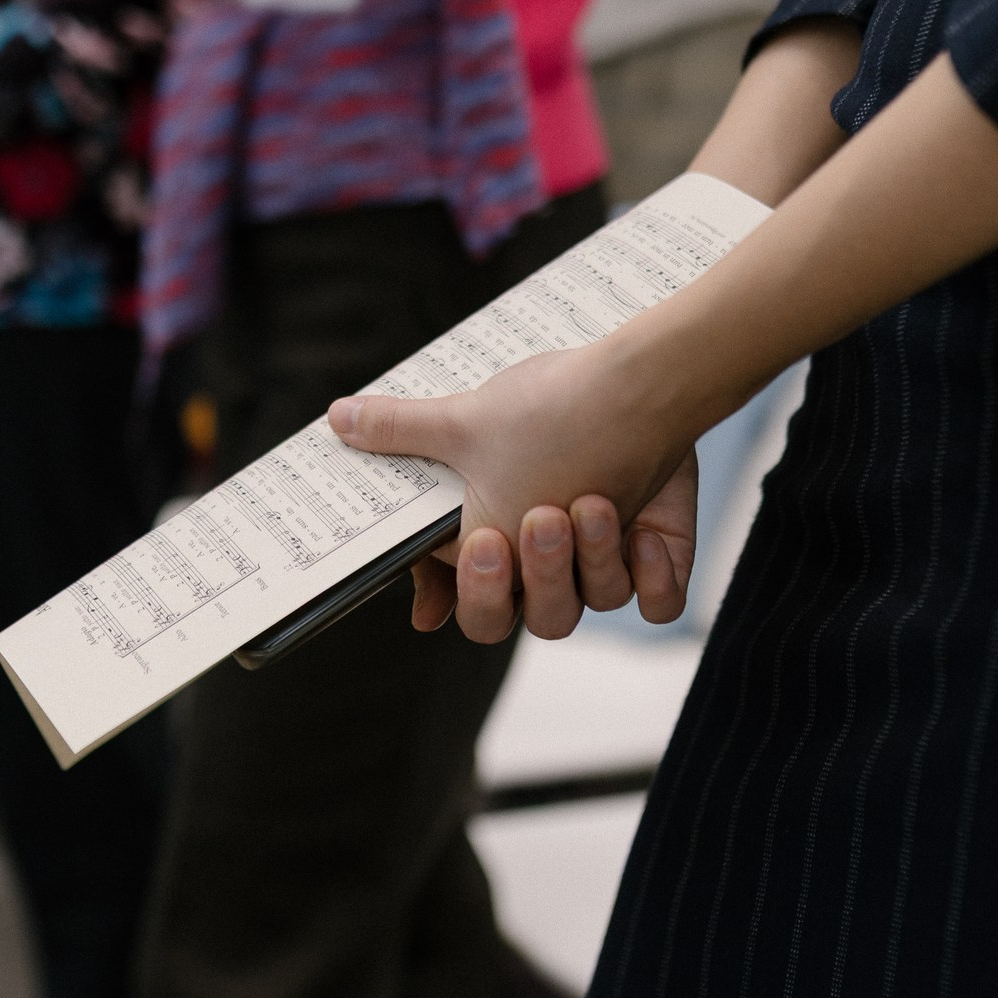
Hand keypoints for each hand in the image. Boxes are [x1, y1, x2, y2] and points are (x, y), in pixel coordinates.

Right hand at [329, 342, 713, 643]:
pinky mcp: (660, 555)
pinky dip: (653, 577)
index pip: (478, 608)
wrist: (637, 377)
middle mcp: (554, 567)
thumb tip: (336, 417)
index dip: (470, 599)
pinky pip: (658, 602)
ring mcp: (608, 563)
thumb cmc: (547, 406)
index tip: (464, 573)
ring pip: (595, 604)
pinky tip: (644, 535)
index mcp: (503, 548)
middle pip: (538, 621)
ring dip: (591, 559)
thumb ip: (399, 431)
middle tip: (537, 521)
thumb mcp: (465, 422)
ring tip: (590, 502)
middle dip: (537, 576)